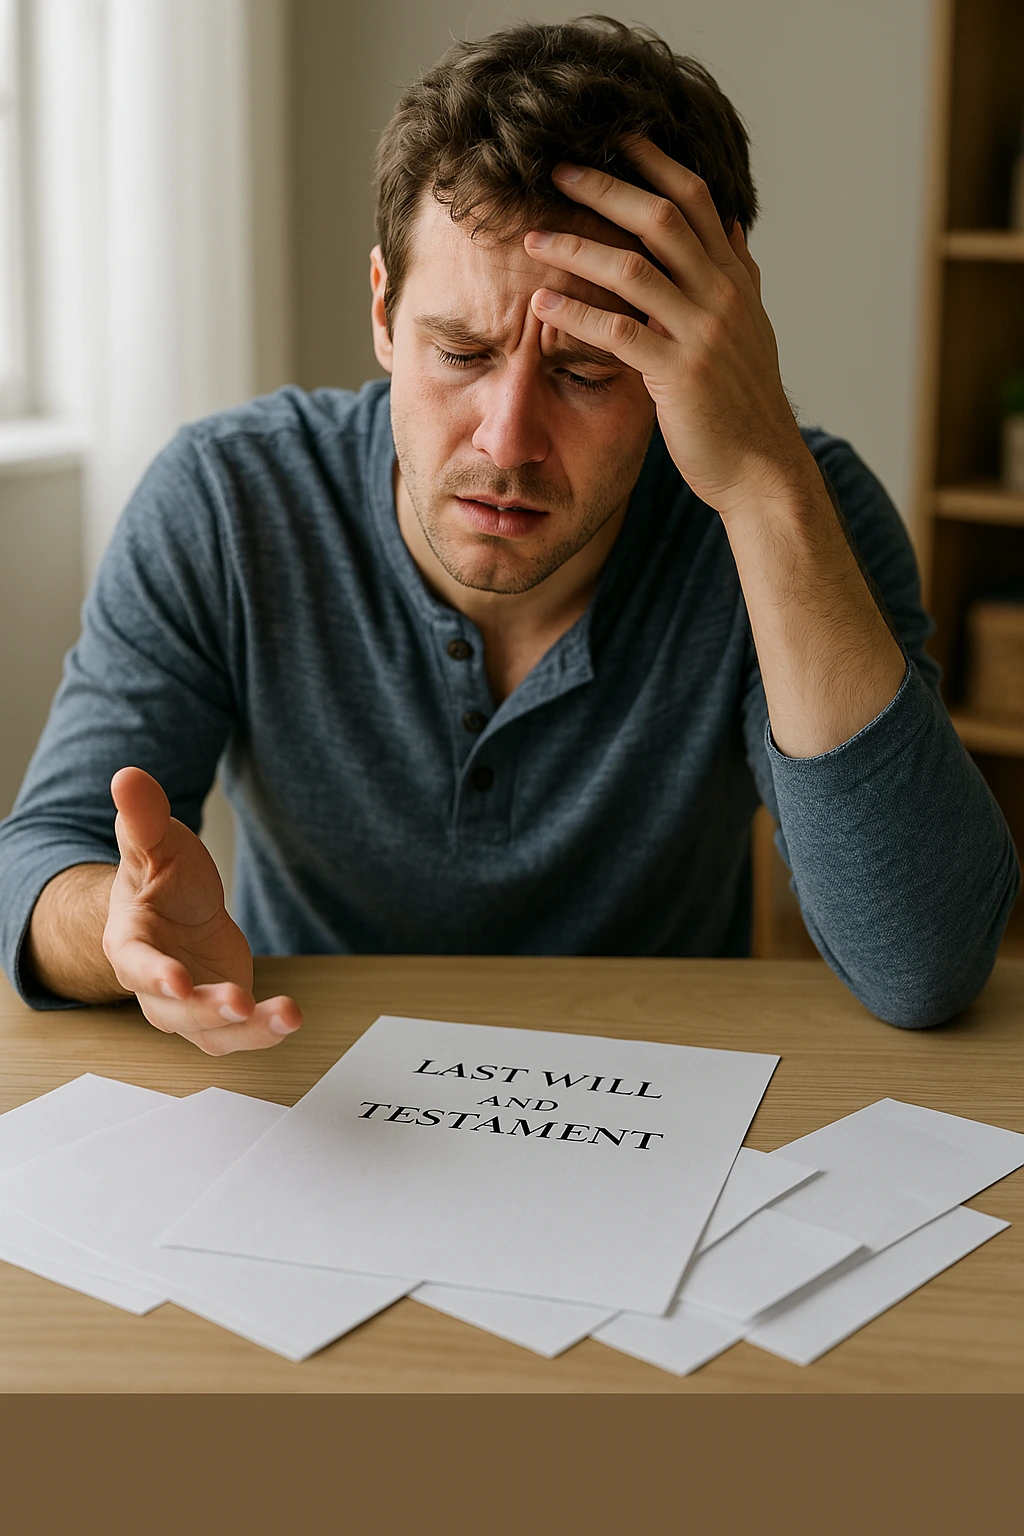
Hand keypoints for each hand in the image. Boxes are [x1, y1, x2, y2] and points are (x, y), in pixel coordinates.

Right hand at [102, 767, 301, 1054]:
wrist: (174, 907)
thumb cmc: (160, 878)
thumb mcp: (156, 842)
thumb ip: (142, 818)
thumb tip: (127, 777)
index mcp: (131, 942)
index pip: (135, 964)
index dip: (153, 974)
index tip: (175, 982)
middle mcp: (154, 985)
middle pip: (172, 1011)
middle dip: (204, 1011)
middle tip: (238, 1003)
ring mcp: (188, 1004)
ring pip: (209, 1032)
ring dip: (245, 1031)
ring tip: (285, 1016)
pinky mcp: (221, 1013)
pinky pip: (238, 1033)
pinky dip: (265, 1031)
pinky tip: (292, 1017)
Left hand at [523, 139, 814, 518]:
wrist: (761, 467)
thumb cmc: (744, 402)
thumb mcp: (750, 327)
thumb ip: (738, 273)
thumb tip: (729, 224)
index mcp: (734, 279)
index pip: (695, 200)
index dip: (654, 163)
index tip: (614, 138)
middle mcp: (722, 295)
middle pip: (659, 219)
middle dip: (605, 189)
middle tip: (557, 172)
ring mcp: (701, 333)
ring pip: (634, 269)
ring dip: (577, 247)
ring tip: (532, 240)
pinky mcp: (679, 375)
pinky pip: (619, 333)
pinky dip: (576, 314)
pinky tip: (542, 305)